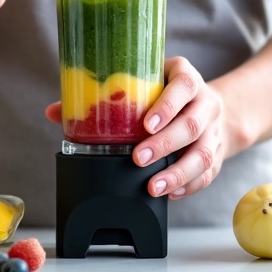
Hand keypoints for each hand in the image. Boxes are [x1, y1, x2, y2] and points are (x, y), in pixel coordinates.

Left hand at [45, 56, 231, 198]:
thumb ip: (103, 95)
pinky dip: (189, 186)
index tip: (145, 124)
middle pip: (192, 125)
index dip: (166, 106)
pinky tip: (169, 194)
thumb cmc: (167, 92)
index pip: (183, 88)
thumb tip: (54, 112)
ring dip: (178, 173)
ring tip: (154, 187)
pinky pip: (209, 173)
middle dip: (165, 145)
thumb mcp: (143, 83)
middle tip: (138, 159)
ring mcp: (214, 130)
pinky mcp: (217, 152)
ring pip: (204, 154)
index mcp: (186, 78)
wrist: (211, 104)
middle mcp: (206, 103)